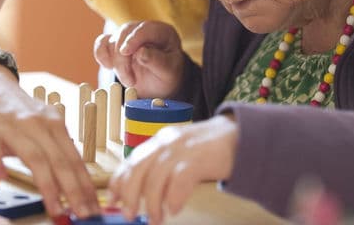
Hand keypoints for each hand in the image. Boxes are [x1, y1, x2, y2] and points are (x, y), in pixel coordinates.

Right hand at [0, 66, 100, 218]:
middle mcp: (37, 124)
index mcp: (54, 123)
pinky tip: (2, 178)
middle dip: (73, 190)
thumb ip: (56, 149)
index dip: (85, 184)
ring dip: (47, 185)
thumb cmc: (19, 112)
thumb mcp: (44, 125)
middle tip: (82, 213)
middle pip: (59, 160)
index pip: (74, 159)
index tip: (93, 206)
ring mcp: (12, 126)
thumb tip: (76, 181)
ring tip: (56, 208)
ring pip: (34, 157)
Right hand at [93, 21, 184, 97]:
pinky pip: (102, 43)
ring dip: (116, 62)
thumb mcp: (168, 72)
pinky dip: (101, 54)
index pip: (145, 28)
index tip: (125, 52)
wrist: (159, 86)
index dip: (134, 38)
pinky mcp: (115, 44)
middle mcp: (144, 29)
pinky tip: (108, 66)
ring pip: (113, 40)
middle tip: (130, 81)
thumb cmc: (166, 76)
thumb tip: (141, 52)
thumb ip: (157, 61)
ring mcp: (128, 36)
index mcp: (162, 32)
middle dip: (123, 58)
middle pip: (125, 33)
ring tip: (129, 81)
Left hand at [109, 114, 238, 224]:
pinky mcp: (199, 158)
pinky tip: (173, 209)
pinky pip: (179, 180)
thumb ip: (162, 165)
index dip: (119, 180)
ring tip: (155, 220)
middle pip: (139, 168)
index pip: (132, 160)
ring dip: (152, 203)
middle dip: (130, 194)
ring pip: (156, 177)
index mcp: (160, 140)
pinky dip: (173, 197)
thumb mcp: (180, 153)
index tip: (113, 199)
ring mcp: (183, 148)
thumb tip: (141, 191)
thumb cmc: (209, 150)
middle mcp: (168, 141)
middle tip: (130, 215)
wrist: (241, 136)